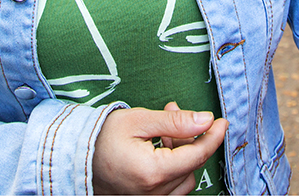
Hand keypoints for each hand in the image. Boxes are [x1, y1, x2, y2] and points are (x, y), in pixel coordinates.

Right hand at [92, 104, 227, 194]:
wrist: (75, 160)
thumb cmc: (103, 137)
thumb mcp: (139, 121)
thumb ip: (175, 122)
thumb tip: (206, 121)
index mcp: (152, 172)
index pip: (196, 155)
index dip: (213, 137)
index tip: (222, 122)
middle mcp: (153, 193)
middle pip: (191, 165)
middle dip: (190, 137)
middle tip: (175, 111)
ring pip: (184, 178)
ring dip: (182, 153)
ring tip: (165, 131)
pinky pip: (173, 188)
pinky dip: (174, 168)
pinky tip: (162, 148)